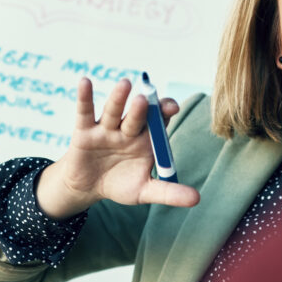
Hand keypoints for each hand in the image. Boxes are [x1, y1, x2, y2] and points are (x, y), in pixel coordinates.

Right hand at [36, 78, 199, 218]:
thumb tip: (197, 199)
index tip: (172, 108)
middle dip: (142, 109)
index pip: (158, 121)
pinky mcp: (85, 131)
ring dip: (118, 98)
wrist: (89, 188)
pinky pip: (85, 111)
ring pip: (113, 111)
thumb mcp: (145, 190)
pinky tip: (84, 82)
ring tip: (125, 84)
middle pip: (137, 116)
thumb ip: (169, 193)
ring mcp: (106, 128)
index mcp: (146, 139)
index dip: (165, 112)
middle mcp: (128, 129)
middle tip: (145, 100)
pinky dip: (85, 97)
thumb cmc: (120, 184)